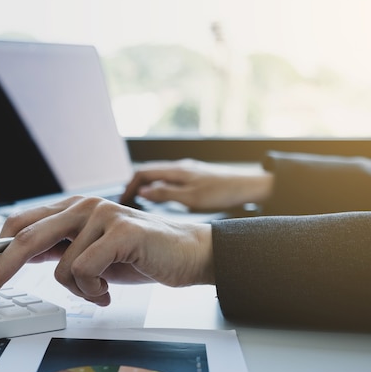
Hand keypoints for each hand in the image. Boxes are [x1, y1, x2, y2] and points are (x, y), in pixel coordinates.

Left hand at [0, 196, 213, 305]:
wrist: (186, 253)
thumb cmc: (138, 255)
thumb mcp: (89, 252)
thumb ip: (57, 250)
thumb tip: (16, 256)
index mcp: (72, 209)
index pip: (21, 224)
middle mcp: (83, 206)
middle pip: (25, 237)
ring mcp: (102, 215)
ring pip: (61, 266)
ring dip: (79, 290)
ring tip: (101, 289)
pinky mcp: (121, 231)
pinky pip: (85, 271)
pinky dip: (94, 291)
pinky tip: (110, 289)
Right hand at [120, 158, 273, 210]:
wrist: (249, 187)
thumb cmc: (223, 193)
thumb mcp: (190, 199)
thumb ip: (164, 194)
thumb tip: (141, 192)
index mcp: (176, 170)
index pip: (142, 173)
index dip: (128, 187)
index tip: (121, 201)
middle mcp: (180, 167)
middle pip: (148, 173)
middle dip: (134, 187)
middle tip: (125, 203)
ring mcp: (188, 171)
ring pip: (159, 177)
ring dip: (146, 188)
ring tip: (139, 204)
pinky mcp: (195, 177)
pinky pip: (170, 180)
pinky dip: (159, 189)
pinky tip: (162, 201)